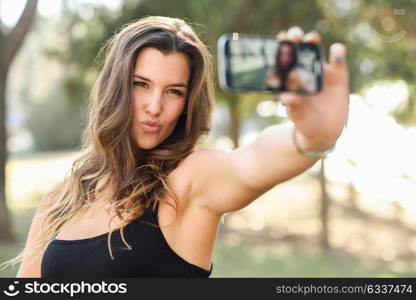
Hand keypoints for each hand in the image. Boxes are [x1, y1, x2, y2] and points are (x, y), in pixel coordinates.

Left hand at [277, 27, 348, 150]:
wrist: (324, 132)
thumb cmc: (305, 123)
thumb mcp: (299, 117)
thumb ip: (294, 106)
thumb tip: (285, 97)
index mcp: (289, 79)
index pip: (281, 59)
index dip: (279, 49)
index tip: (278, 44)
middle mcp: (303, 71)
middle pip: (297, 48)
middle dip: (294, 38)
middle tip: (294, 36)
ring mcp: (320, 71)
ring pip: (316, 49)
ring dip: (313, 40)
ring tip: (311, 39)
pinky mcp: (338, 75)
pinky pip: (338, 59)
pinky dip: (338, 53)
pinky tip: (336, 52)